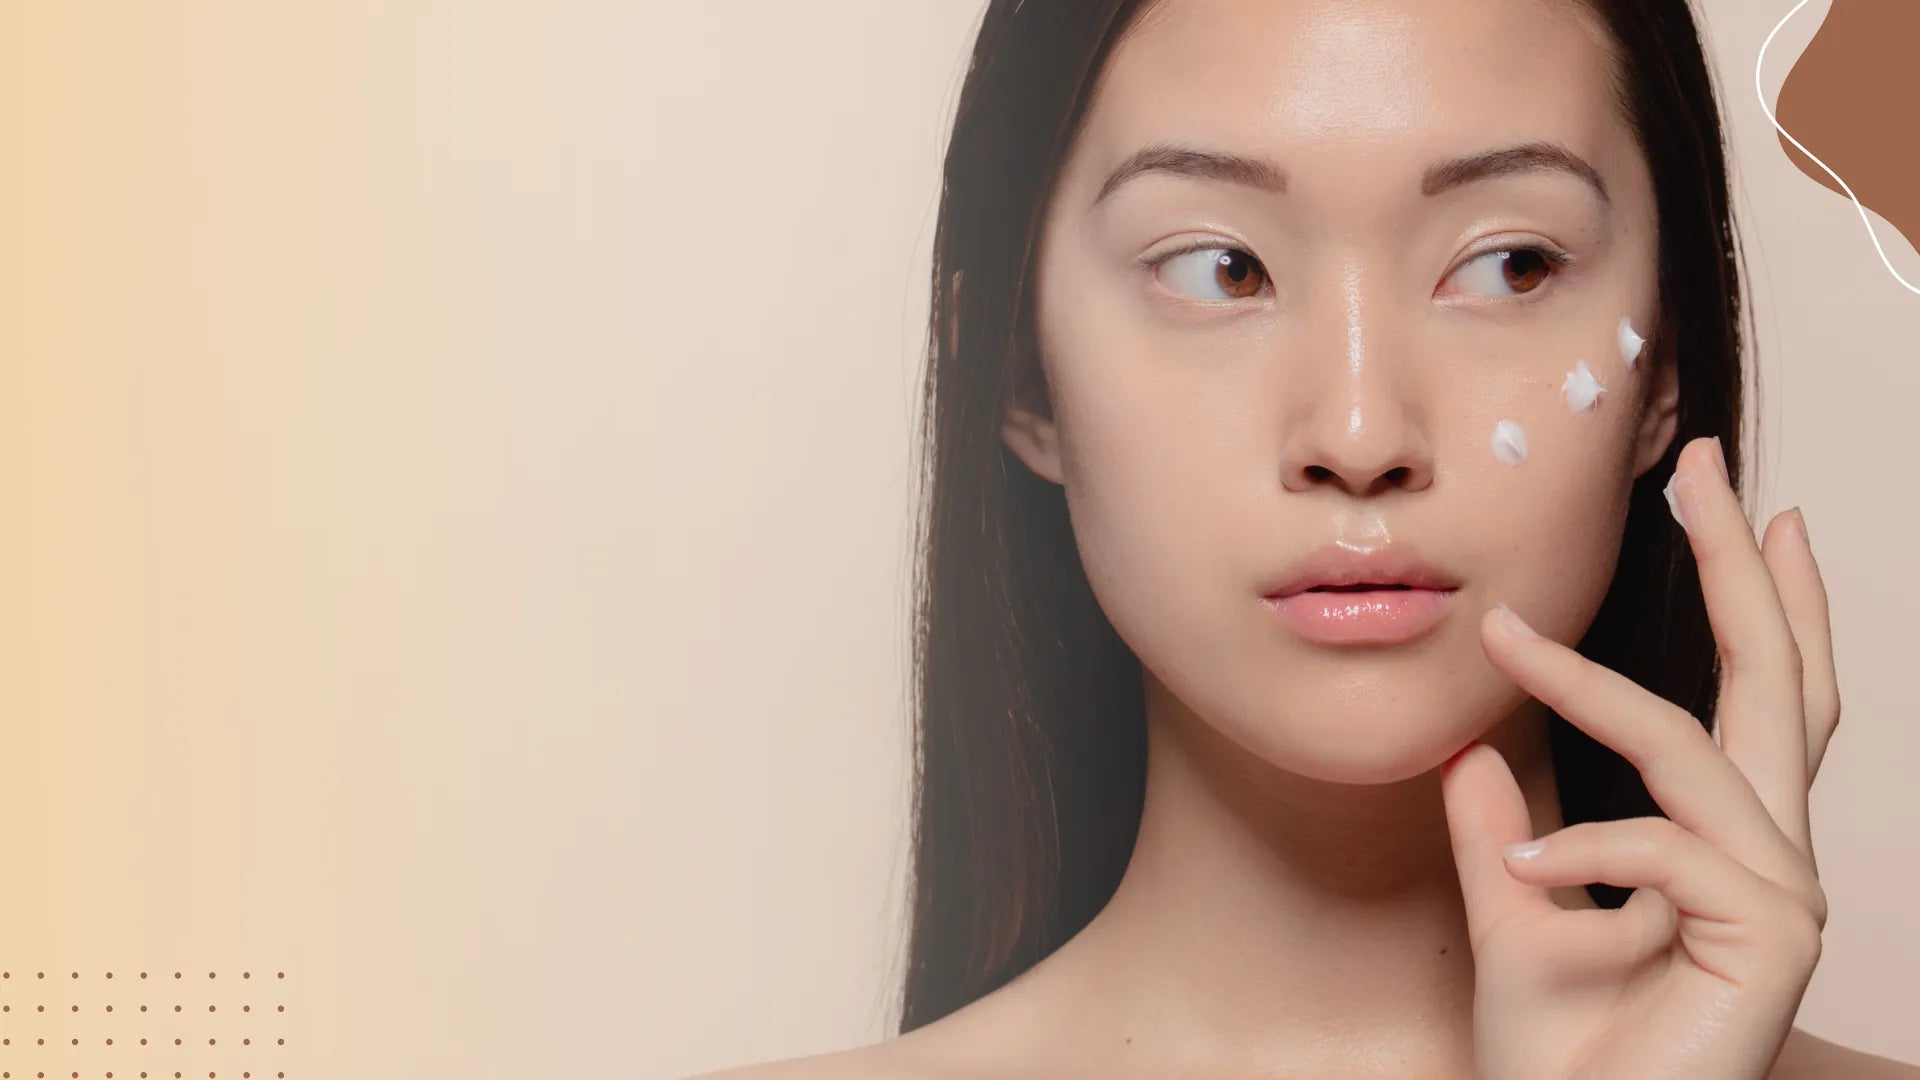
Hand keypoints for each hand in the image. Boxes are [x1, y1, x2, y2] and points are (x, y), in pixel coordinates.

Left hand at [1440, 435, 1840, 1079]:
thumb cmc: (1560, 1057)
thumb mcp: (1509, 914)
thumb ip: (1498, 828)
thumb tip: (1469, 746)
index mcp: (1722, 843)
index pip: (1757, 702)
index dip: (1761, 604)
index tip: (1743, 510)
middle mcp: (1769, 857)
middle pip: (1777, 684)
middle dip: (1745, 569)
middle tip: (1715, 469)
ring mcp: (1780, 898)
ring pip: (1694, 749)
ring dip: (1592, 689)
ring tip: (1506, 642)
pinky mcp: (1770, 940)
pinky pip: (1670, 848)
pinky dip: (1586, 846)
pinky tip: (1525, 873)